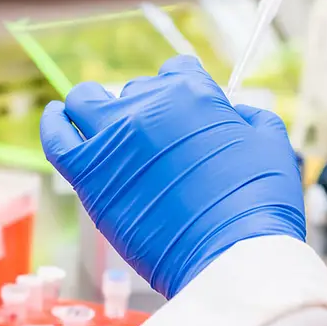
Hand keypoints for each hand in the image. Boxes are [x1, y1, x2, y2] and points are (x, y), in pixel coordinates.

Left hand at [40, 56, 305, 297]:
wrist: (233, 256)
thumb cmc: (258, 205)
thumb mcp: (272, 145)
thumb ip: (250, 117)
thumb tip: (233, 113)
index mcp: (192, 94)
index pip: (177, 69)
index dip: (183, 89)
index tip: (185, 112)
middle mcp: (148, 107)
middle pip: (135, 90)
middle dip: (146, 109)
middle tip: (158, 147)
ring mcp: (114, 139)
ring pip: (86, 101)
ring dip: (95, 109)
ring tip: (104, 131)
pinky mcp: (89, 176)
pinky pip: (56, 135)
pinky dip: (54, 123)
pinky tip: (58, 119)